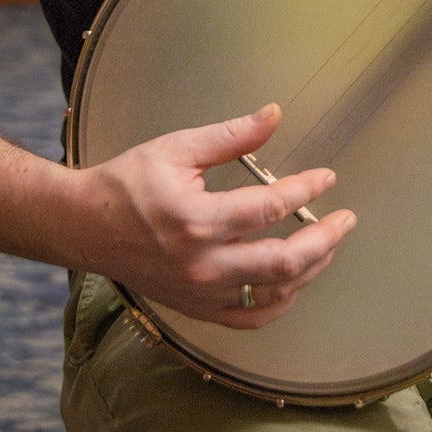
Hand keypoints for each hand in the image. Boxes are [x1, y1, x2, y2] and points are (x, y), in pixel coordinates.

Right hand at [76, 102, 353, 327]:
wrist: (85, 226)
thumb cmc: (129, 182)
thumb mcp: (179, 148)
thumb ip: (232, 136)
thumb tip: (275, 114)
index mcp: (198, 219)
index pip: (272, 206)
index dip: (308, 189)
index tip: (327, 178)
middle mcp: (202, 264)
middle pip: (284, 262)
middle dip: (326, 238)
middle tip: (347, 219)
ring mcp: (200, 293)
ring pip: (274, 294)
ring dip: (310, 269)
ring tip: (328, 243)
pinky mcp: (195, 309)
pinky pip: (249, 318)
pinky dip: (280, 303)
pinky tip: (295, 281)